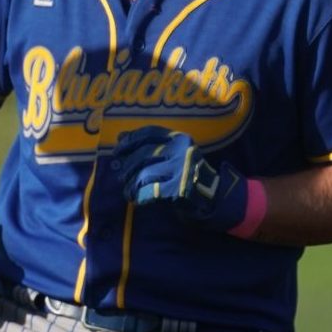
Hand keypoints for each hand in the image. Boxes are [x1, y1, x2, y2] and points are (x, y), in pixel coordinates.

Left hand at [111, 126, 248, 231]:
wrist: (212, 197)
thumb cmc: (188, 174)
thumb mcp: (173, 153)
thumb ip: (150, 145)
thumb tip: (121, 137)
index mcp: (179, 139)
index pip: (149, 133)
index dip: (130, 141)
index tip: (118, 150)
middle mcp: (180, 151)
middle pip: (143, 155)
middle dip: (128, 168)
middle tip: (123, 177)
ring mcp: (180, 171)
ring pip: (143, 175)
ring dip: (132, 185)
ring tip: (129, 190)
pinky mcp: (177, 190)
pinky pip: (149, 192)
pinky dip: (139, 196)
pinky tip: (137, 198)